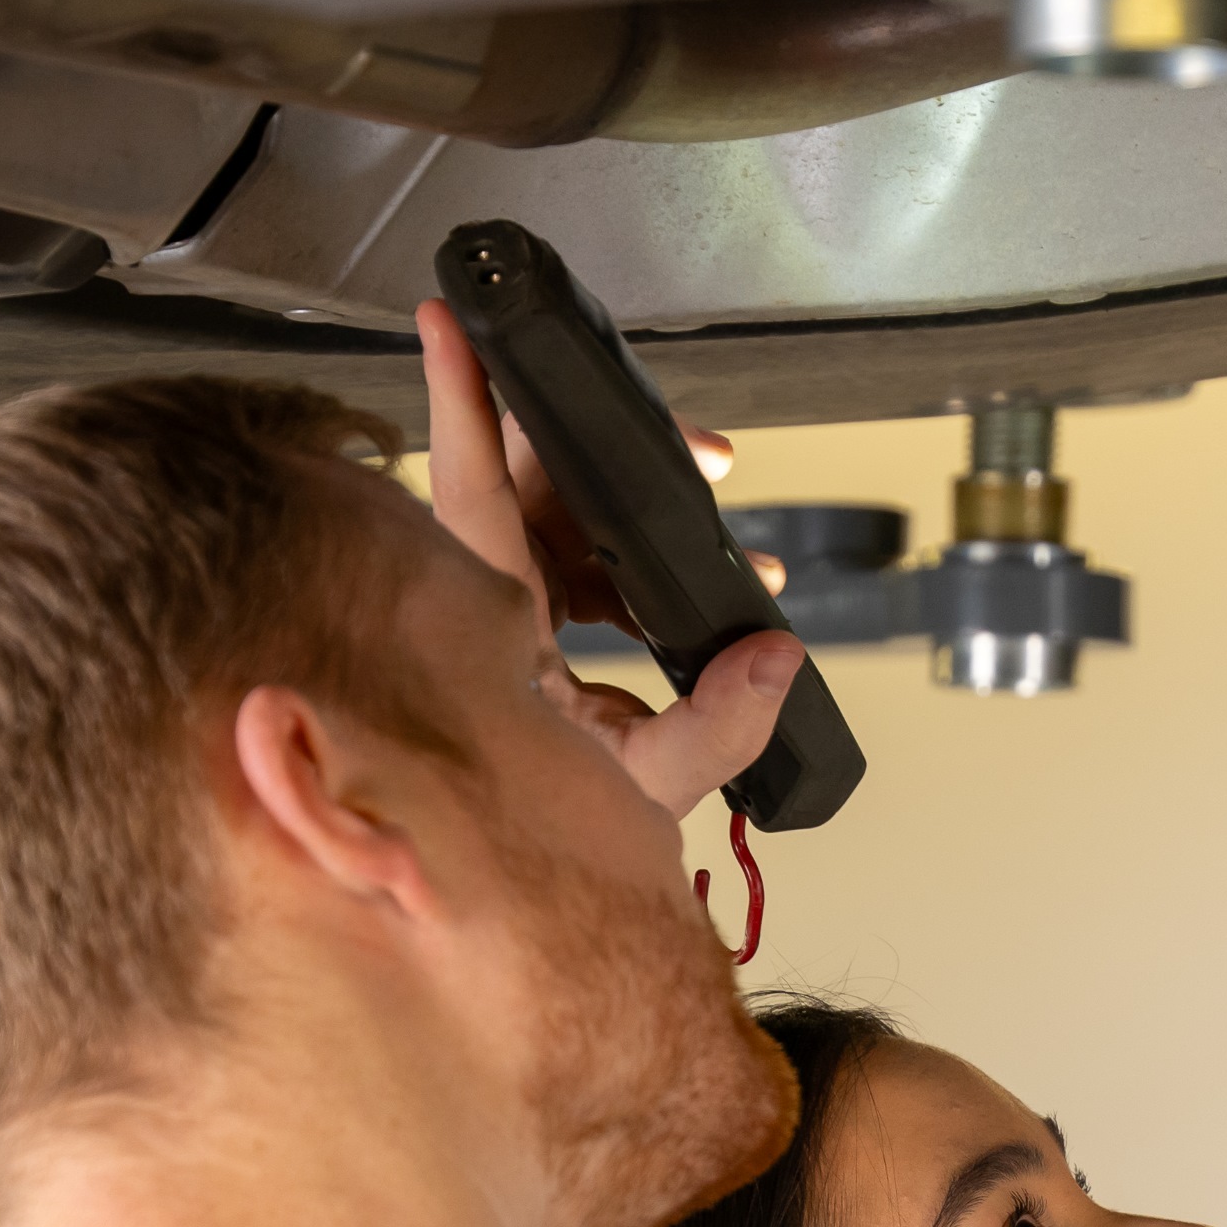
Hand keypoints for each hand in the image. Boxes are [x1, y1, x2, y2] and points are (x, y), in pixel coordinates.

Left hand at [418, 298, 803, 819]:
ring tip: (741, 538)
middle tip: (703, 452)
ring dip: (651, 517)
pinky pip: (586, 564)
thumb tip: (777, 656)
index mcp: (486, 632)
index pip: (469, 497)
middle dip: (616, 457)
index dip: (460, 405)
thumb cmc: (554, 847)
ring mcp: (511, 615)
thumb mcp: (647, 790)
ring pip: (570, 520)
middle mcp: (488, 609)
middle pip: (536, 487)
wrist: (549, 903)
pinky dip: (647, 567)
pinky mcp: (538, 629)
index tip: (449, 324)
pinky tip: (724, 596)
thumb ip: (718, 727)